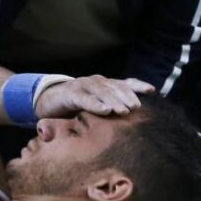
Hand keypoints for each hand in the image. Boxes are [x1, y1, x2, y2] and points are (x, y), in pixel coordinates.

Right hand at [35, 75, 155, 118]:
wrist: (48, 102)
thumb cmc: (77, 107)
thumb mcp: (97, 106)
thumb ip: (112, 109)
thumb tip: (134, 118)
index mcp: (105, 85)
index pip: (125, 82)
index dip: (138, 85)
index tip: (152, 90)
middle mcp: (96, 82)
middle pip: (115, 87)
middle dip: (127, 96)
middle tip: (136, 107)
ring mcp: (83, 85)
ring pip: (102, 91)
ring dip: (113, 101)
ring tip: (123, 111)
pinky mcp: (70, 93)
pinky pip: (84, 98)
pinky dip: (95, 104)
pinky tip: (104, 111)